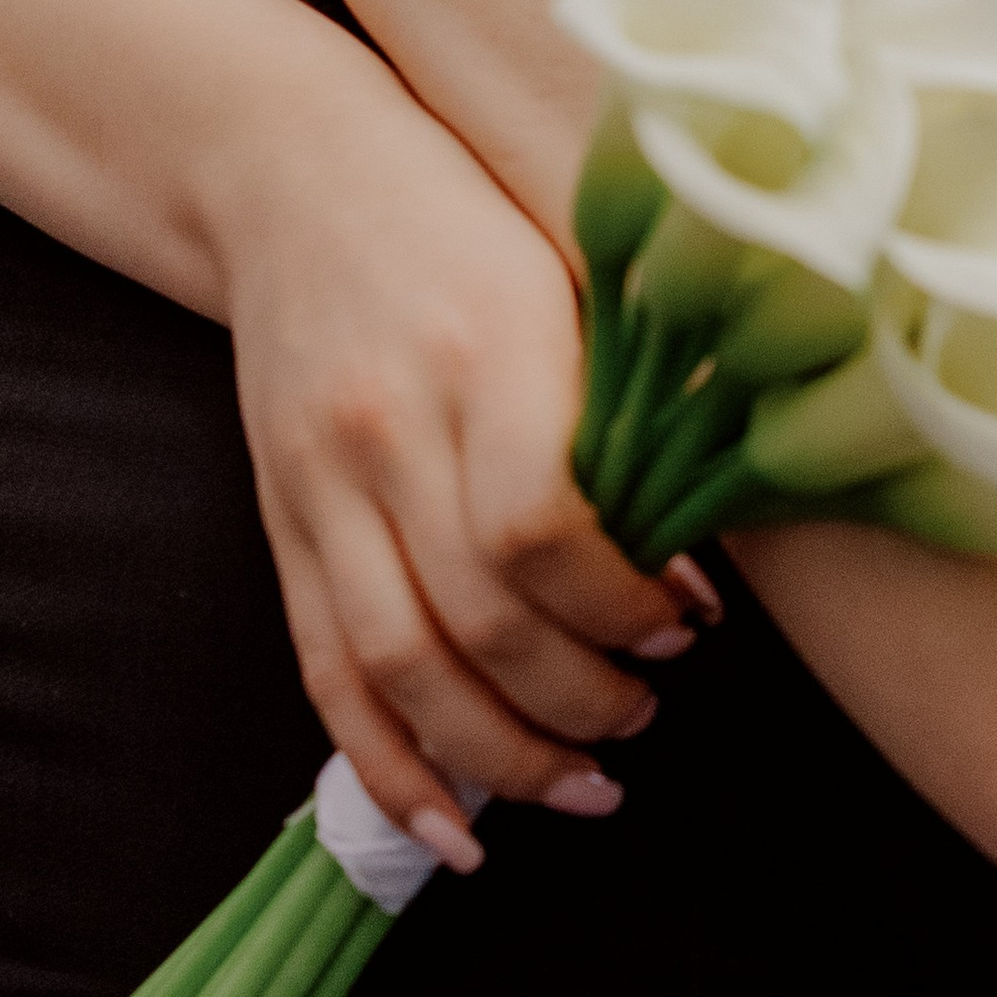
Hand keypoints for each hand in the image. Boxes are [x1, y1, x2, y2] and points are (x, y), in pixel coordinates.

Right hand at [201, 76, 698, 860]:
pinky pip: (327, 674)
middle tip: (647, 715)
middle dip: (580, 701)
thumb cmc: (467, 220)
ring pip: (400, 669)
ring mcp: (321, 485)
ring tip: (586, 784)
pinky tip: (458, 826)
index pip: (540, 530)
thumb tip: (715, 552)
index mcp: (480, 354)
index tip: (689, 626)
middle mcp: (387, 431)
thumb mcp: (569, 277)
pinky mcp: (281, 524)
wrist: (290, 170)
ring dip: (500, 756)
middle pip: (477, 622)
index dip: (622, 605)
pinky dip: (390, 766)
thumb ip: (629, 406)